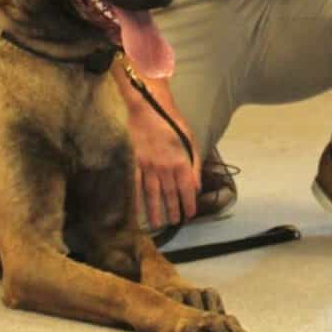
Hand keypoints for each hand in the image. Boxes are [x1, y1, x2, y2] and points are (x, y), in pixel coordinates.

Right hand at [120, 74, 200, 227]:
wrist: (149, 108)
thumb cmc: (172, 122)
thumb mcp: (190, 140)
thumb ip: (194, 164)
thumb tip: (196, 186)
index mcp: (180, 161)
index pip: (186, 189)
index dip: (188, 203)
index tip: (190, 214)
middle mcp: (165, 167)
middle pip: (170, 194)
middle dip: (173, 210)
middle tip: (174, 222)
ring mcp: (148, 166)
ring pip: (153, 193)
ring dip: (156, 210)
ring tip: (158, 223)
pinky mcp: (135, 162)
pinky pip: (136, 184)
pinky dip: (137, 198)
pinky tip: (137, 210)